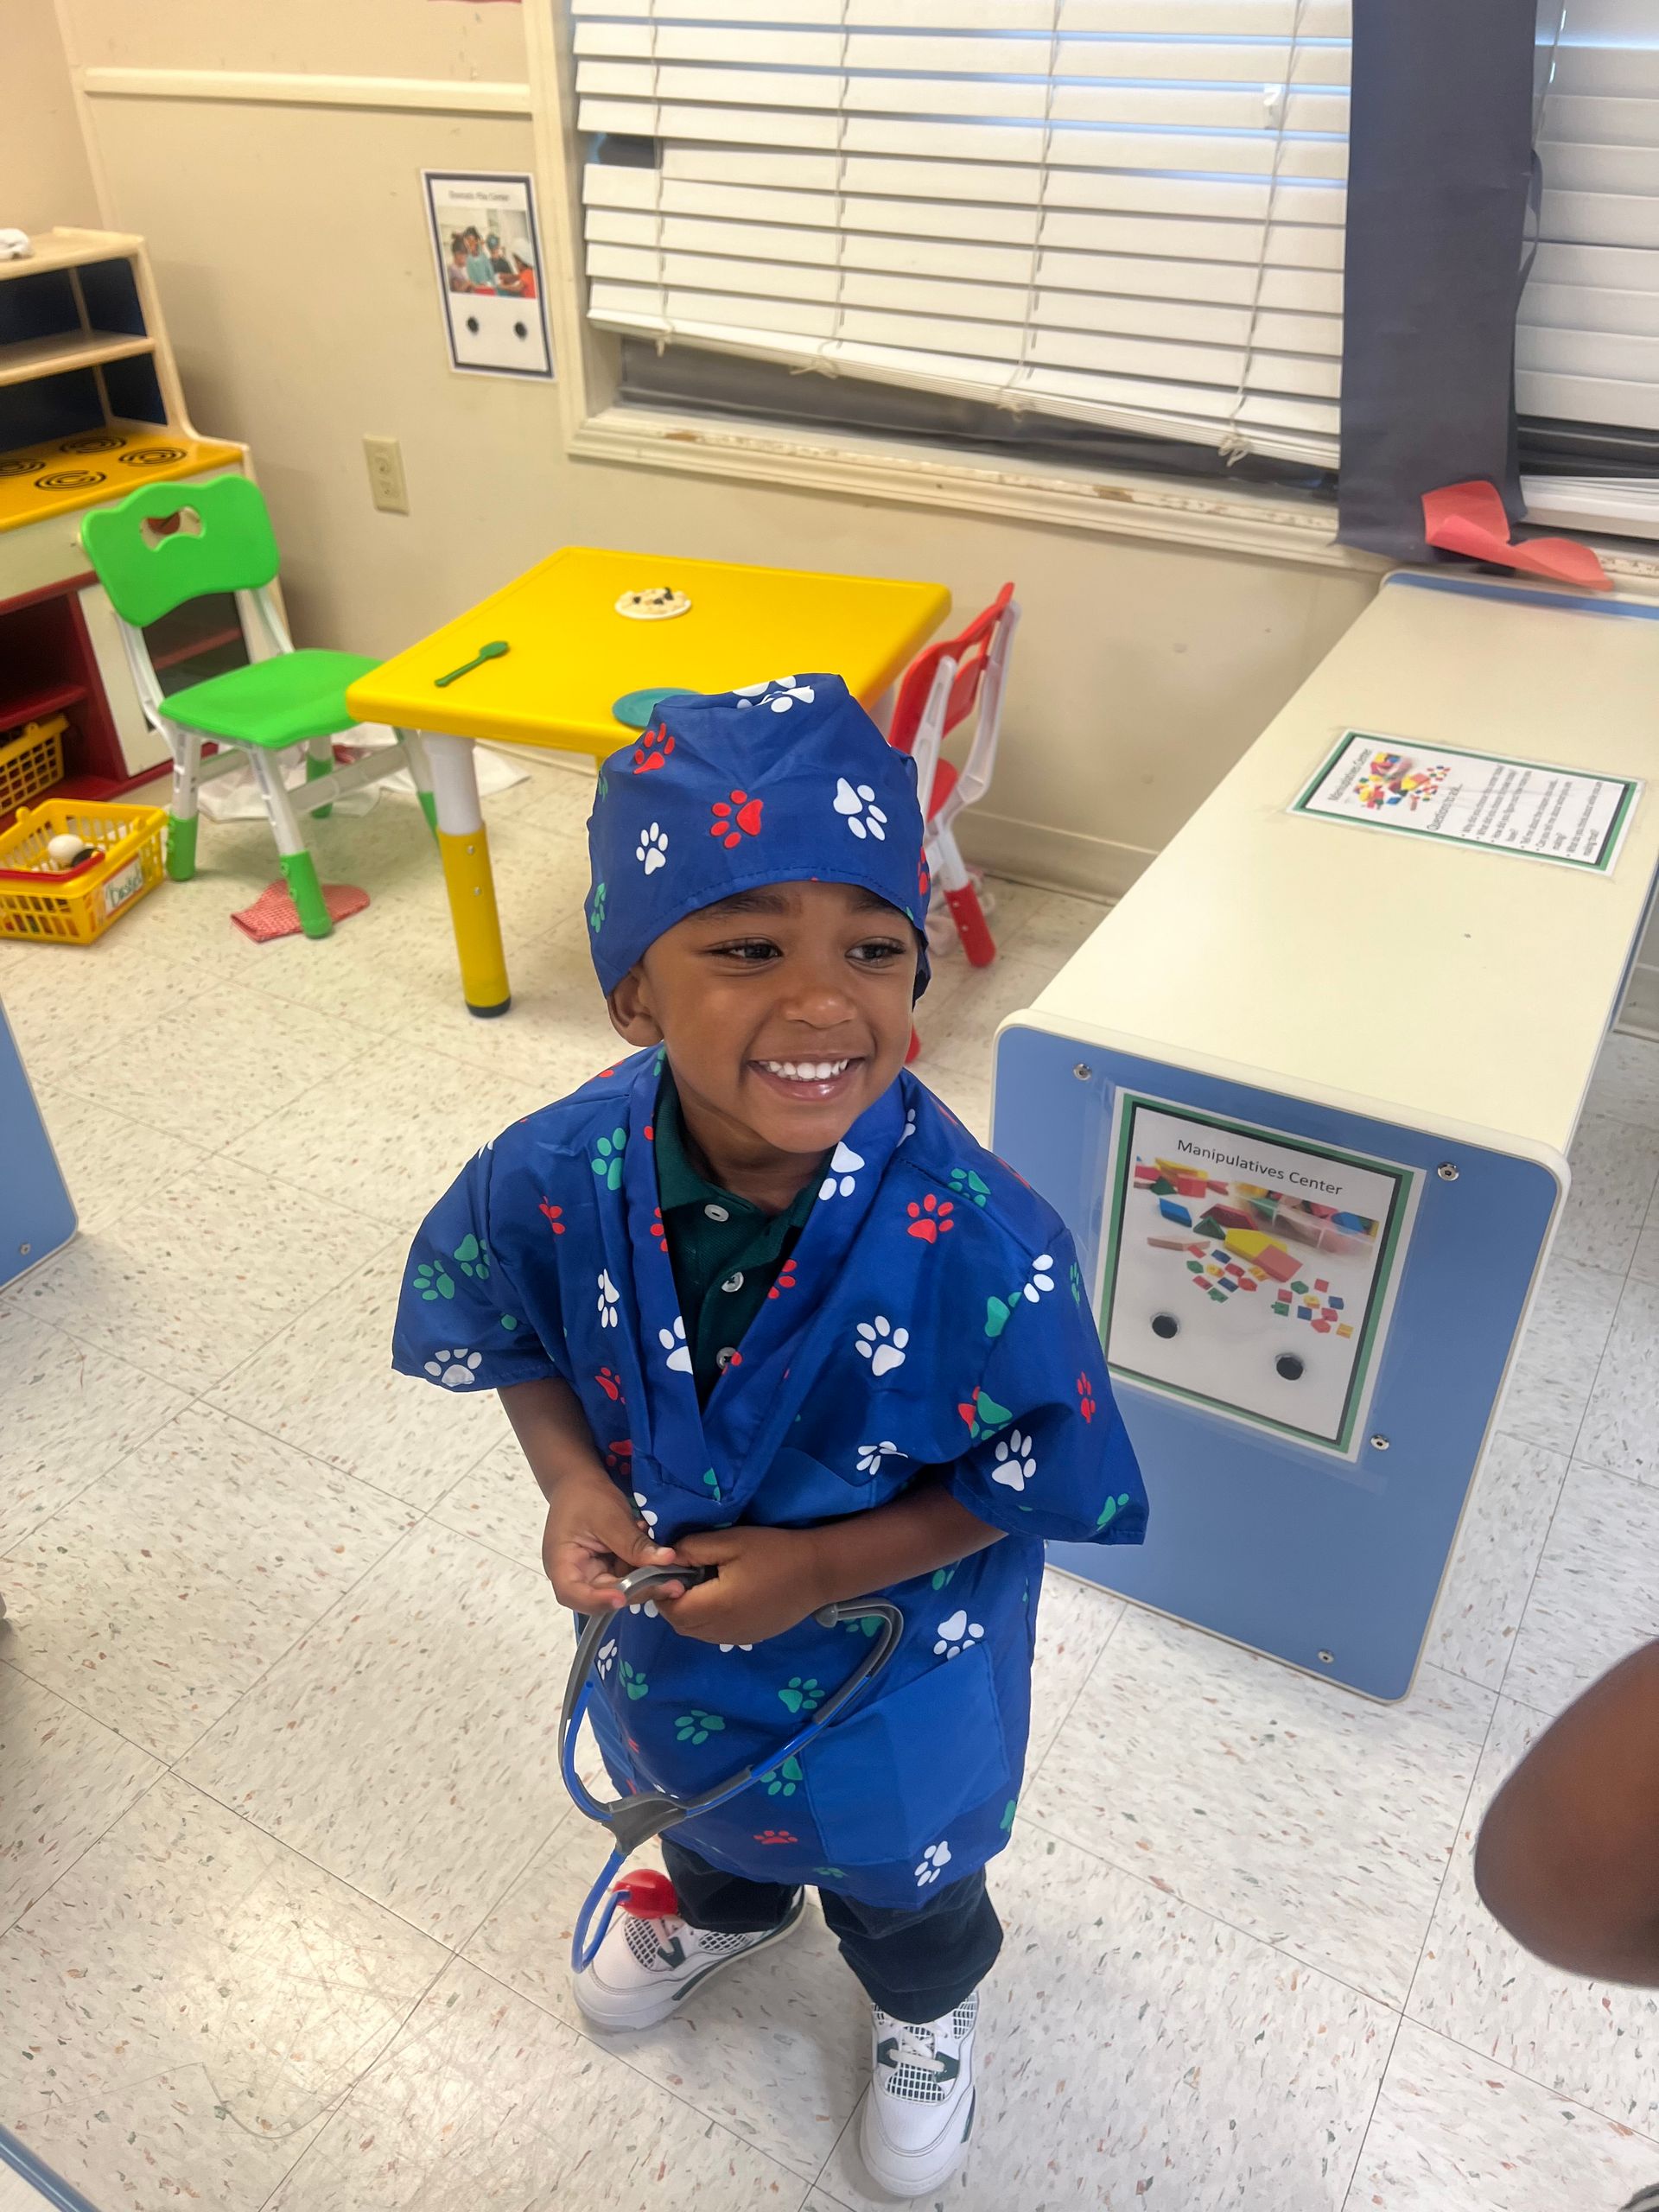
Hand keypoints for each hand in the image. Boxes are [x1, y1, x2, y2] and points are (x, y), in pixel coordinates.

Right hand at [541, 1475, 684, 1613]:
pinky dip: (644, 1568)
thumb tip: (666, 1560)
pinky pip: (628, 1577)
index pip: (573, 1593)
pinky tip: (656, 1552)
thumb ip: (633, 1543)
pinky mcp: (608, 1569)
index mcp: (562, 1563)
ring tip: (670, 1566)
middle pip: (602, 1596)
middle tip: (671, 1585)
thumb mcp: (610, 1517)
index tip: (622, 1597)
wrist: (581, 1483)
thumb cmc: (586, 1497)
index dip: (597, 1601)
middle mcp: (576, 1575)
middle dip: (638, 1592)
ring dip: (647, 1581)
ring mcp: (593, 1574)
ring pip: (621, 1590)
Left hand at [656, 1525, 827, 1644]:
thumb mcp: (730, 1541)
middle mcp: (720, 1631)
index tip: (672, 1567)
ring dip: (689, 1611)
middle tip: (685, 1573)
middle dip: (673, 1600)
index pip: (669, 1608)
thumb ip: (692, 1549)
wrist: (817, 1573)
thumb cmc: (774, 1553)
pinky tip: (722, 1596)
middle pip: (679, 1623)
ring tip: (703, 1583)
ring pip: (695, 1631)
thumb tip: (667, 1558)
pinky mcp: (747, 1638)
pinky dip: (707, 1619)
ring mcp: (735, 1638)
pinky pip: (713, 1634)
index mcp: (714, 1607)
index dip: (662, 1589)